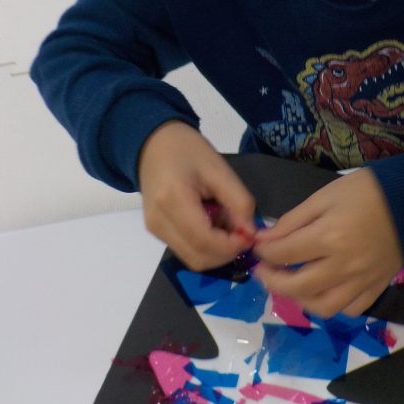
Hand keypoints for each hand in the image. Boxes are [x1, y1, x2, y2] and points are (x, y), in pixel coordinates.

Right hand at [138, 121, 255, 270]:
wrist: (153, 144)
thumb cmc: (188, 150)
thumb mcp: (220, 170)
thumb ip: (239, 202)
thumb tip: (250, 233)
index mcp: (172, 200)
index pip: (204, 241)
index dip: (232, 246)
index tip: (250, 234)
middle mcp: (158, 222)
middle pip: (198, 258)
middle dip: (226, 252)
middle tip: (241, 231)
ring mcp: (154, 230)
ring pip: (193, 259)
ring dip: (217, 251)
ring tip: (226, 225)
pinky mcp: (156, 232)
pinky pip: (186, 250)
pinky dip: (206, 246)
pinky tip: (213, 225)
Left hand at [252, 169, 403, 317]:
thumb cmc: (366, 191)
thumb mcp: (324, 196)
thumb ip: (293, 220)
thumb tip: (265, 240)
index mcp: (329, 237)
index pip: (284, 254)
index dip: (264, 253)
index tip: (258, 248)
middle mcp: (344, 266)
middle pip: (297, 287)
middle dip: (272, 281)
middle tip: (264, 271)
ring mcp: (362, 281)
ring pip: (323, 307)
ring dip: (300, 300)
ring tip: (291, 285)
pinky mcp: (377, 287)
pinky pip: (350, 310)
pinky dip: (333, 305)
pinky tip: (324, 291)